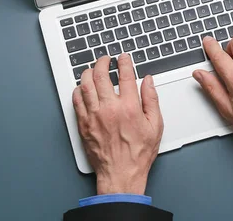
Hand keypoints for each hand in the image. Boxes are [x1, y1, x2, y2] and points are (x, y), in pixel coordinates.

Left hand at [72, 54, 162, 194]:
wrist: (120, 174)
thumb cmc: (138, 153)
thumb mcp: (156, 125)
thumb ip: (152, 100)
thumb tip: (148, 81)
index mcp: (129, 107)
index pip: (125, 76)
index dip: (124, 62)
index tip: (123, 58)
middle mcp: (109, 109)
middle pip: (101, 76)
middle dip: (102, 62)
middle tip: (105, 59)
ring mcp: (94, 116)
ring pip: (85, 85)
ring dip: (88, 72)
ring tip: (93, 69)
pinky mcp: (84, 124)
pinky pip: (76, 101)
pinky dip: (79, 90)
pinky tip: (83, 87)